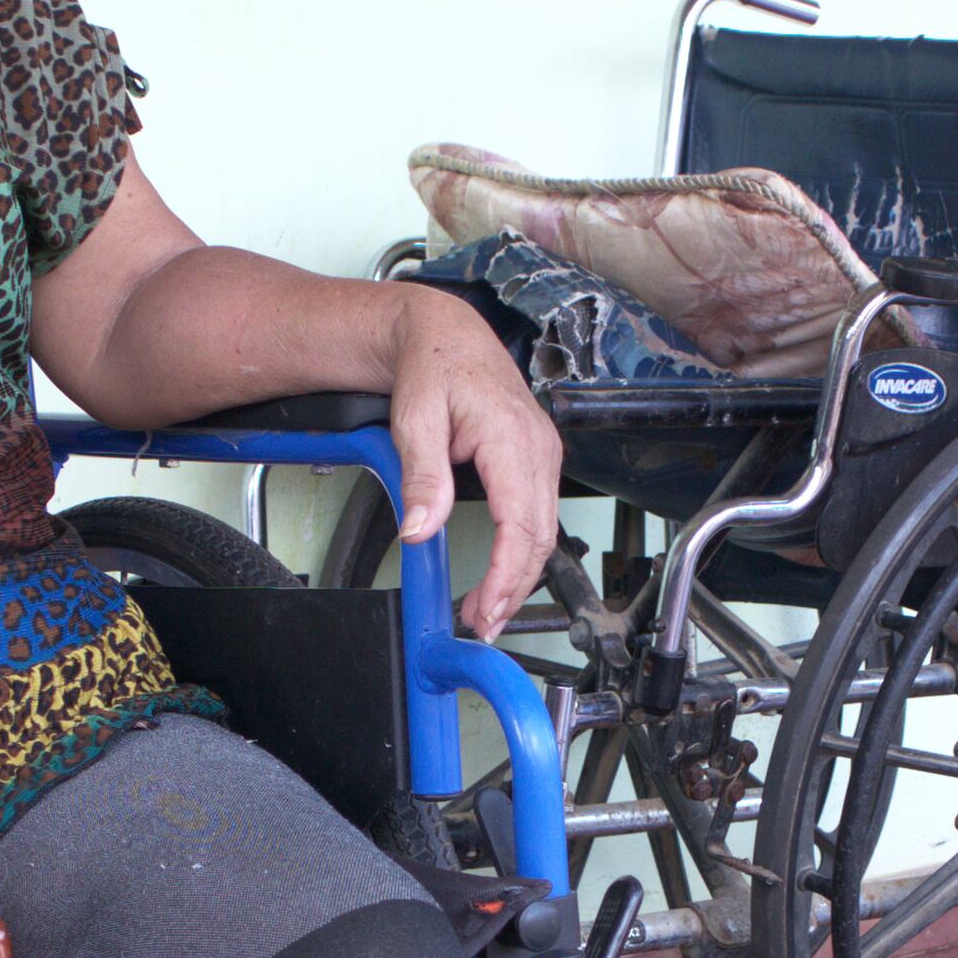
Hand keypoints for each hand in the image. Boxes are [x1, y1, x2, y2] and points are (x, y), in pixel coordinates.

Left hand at [376, 287, 561, 639]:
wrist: (444, 333)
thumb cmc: (431, 366)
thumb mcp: (413, 419)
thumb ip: (421, 477)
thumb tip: (420, 530)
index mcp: (510, 437)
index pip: (519, 524)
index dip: (505, 576)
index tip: (484, 609)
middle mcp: (537, 448)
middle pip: (539, 537)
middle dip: (513, 588)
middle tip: (481, 624)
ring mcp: (543, 454)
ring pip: (544, 531)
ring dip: (519, 576)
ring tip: (487, 610)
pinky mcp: (538, 459)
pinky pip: (539, 515)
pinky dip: (523, 552)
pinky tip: (502, 574)